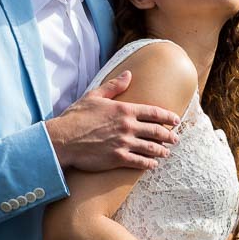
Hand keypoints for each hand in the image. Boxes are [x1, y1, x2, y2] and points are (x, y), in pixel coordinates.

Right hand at [45, 70, 180, 170]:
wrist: (62, 139)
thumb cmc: (76, 116)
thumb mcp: (95, 96)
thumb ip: (114, 86)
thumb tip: (129, 74)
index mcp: (125, 109)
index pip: (154, 112)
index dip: (168, 117)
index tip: (176, 120)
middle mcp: (128, 126)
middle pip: (156, 131)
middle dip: (169, 136)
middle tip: (175, 139)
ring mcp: (124, 143)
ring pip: (151, 148)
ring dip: (162, 151)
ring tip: (167, 153)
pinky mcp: (118, 158)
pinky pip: (139, 162)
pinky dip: (149, 164)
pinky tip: (153, 165)